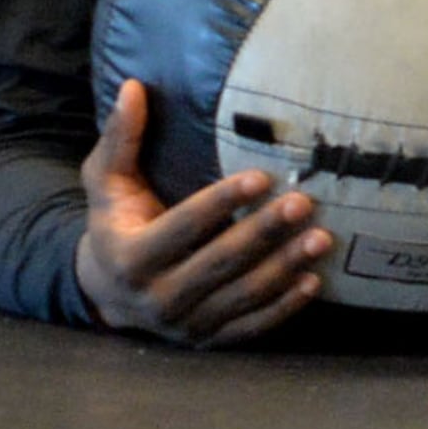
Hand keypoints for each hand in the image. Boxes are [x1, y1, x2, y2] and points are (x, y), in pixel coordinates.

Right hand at [74, 81, 331, 346]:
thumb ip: (119, 138)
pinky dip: (284, 307)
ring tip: (321, 238)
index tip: (261, 177)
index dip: (222, 203)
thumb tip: (132, 88)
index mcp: (129, 257)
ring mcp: (185, 324)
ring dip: (285, 268)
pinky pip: (252, 327)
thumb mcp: (105, 181)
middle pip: (220, 263)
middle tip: (304, 202)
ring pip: (242, 296)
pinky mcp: (207, 340)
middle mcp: (156, 298)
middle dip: (264, 233)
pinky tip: (314, 281)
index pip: (183, 227)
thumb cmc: (114, 222)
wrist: (106, 292)